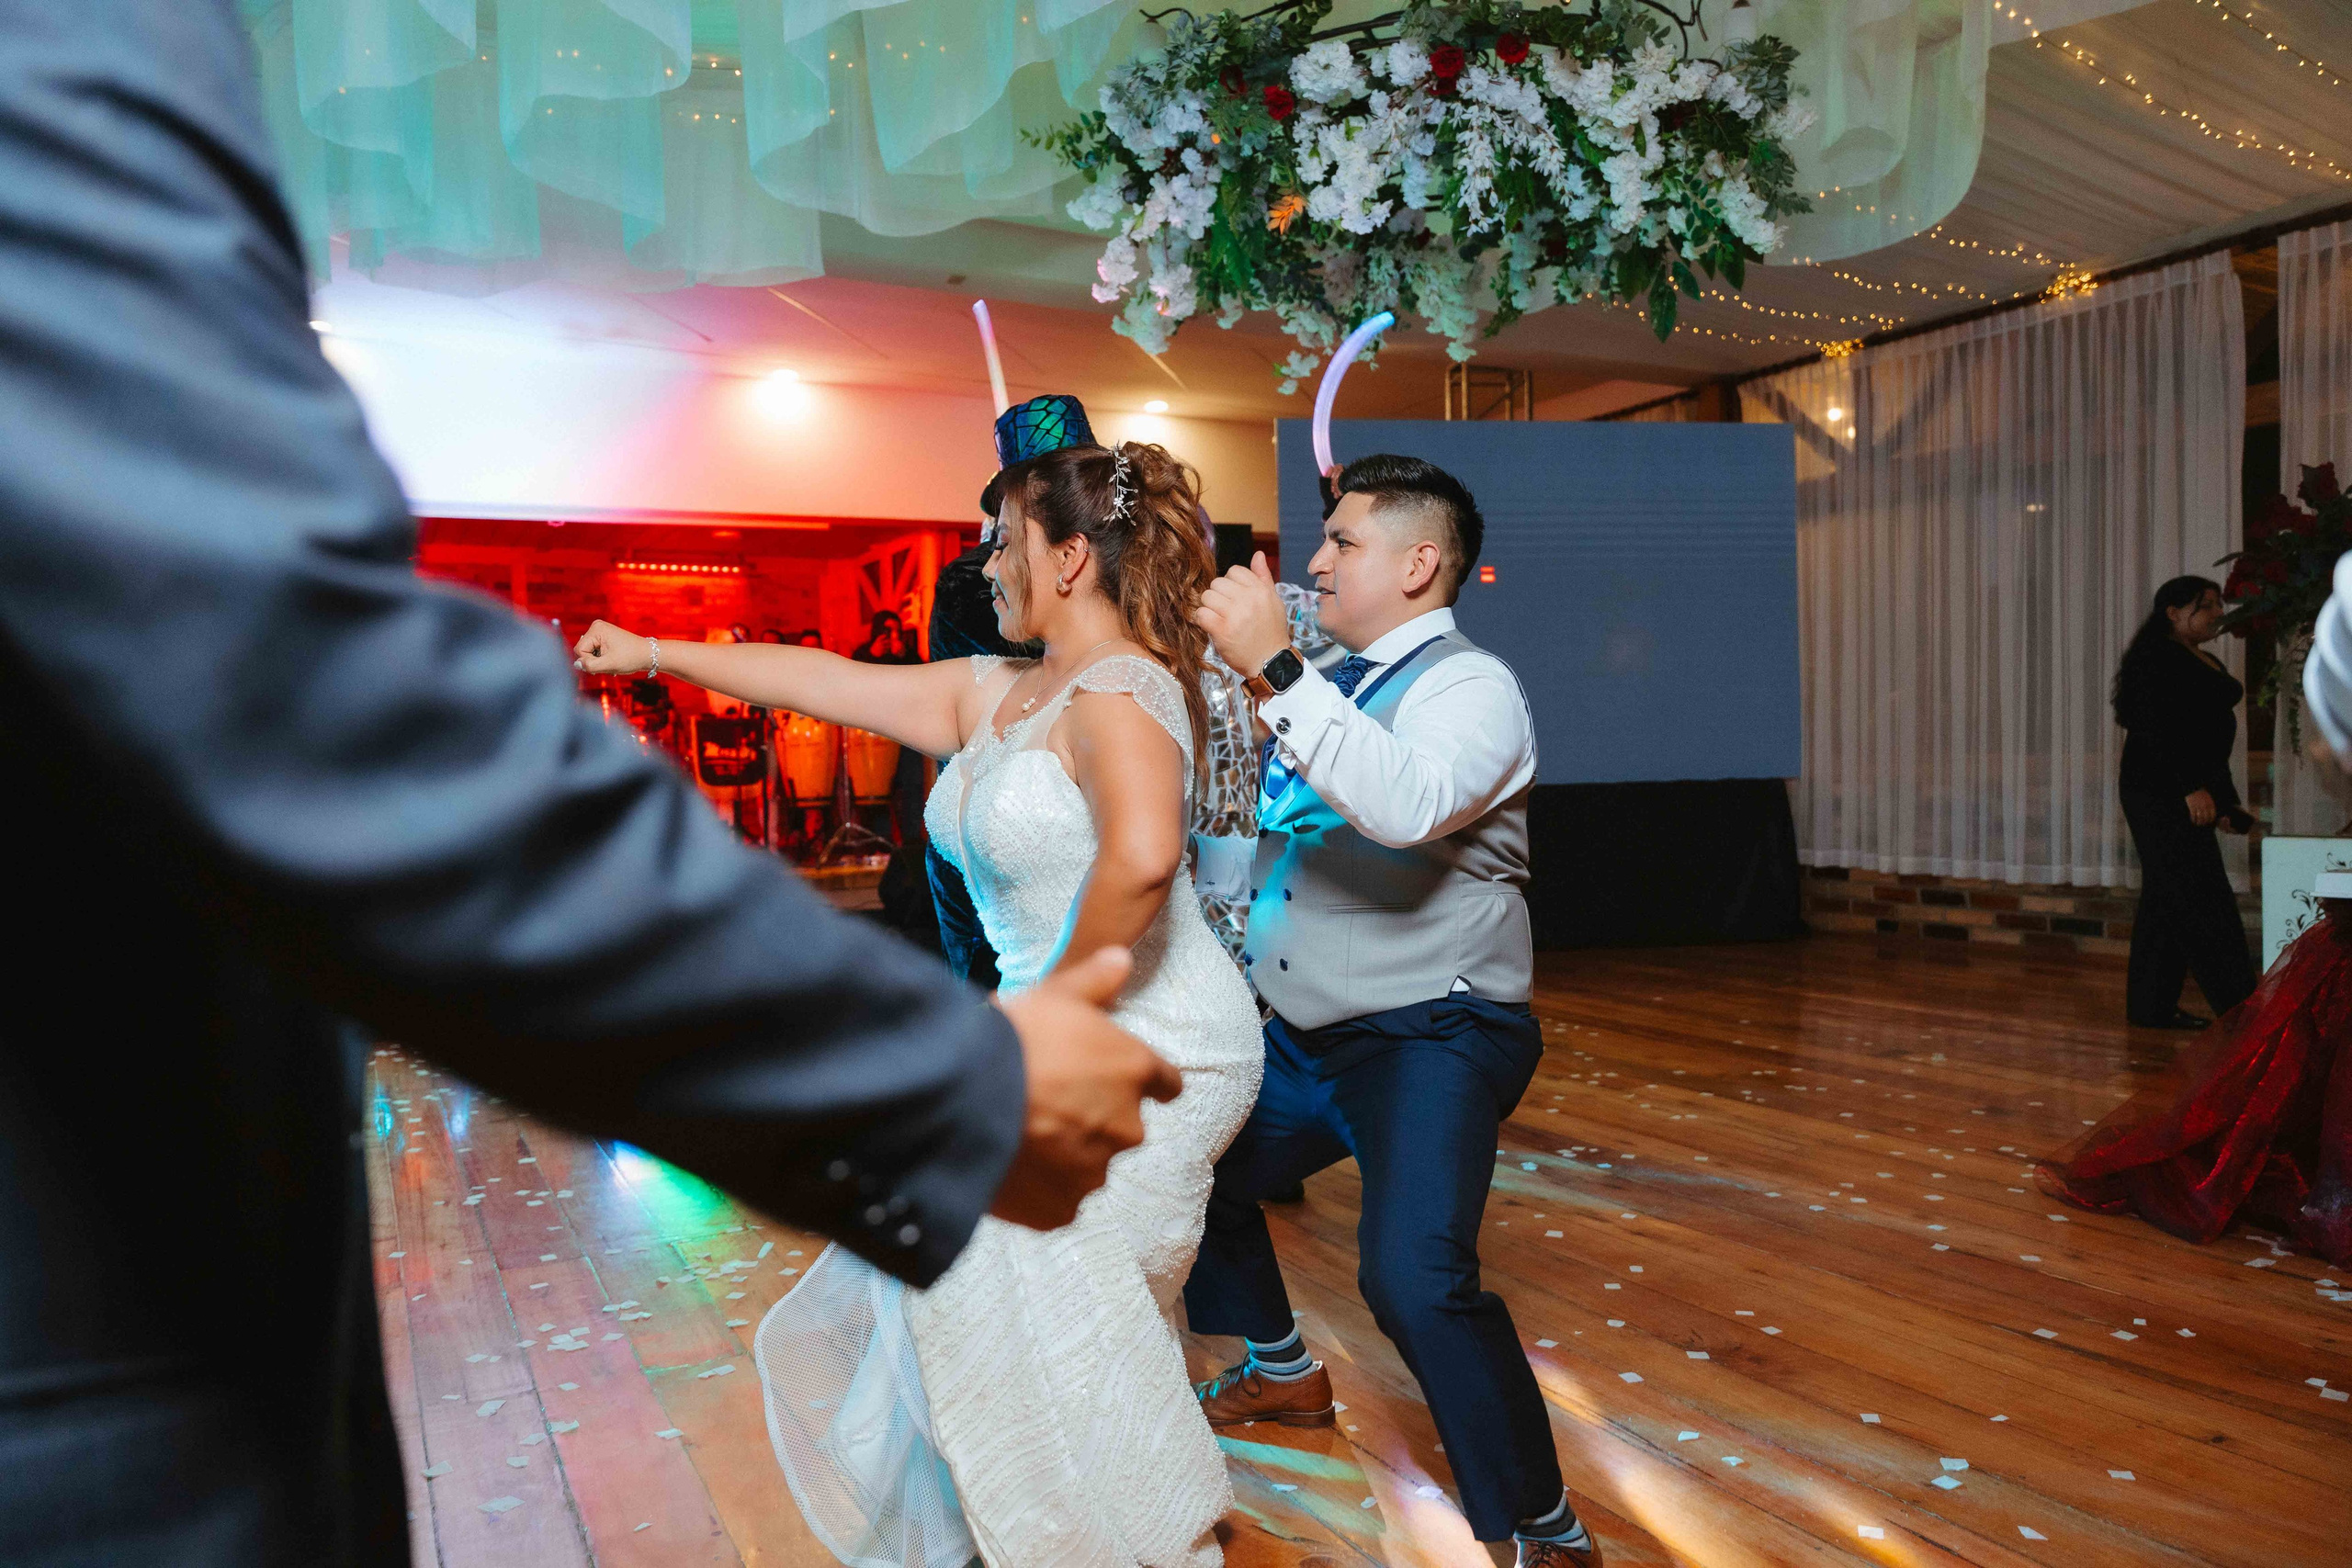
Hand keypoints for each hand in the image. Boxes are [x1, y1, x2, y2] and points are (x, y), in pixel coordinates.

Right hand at [573, 619, 651, 674]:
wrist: (648, 654)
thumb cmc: (631, 658)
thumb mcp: (608, 665)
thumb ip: (589, 665)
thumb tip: (576, 664)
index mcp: (596, 629)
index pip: (579, 650)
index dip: (589, 661)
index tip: (605, 663)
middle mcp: (597, 626)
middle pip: (584, 650)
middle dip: (595, 661)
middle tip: (610, 663)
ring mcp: (601, 630)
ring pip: (589, 652)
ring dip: (599, 661)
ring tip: (613, 661)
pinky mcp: (605, 636)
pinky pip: (595, 651)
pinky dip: (603, 658)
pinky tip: (613, 659)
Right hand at [988, 947, 1183, 1230]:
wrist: (959, 1098)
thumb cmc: (1012, 1038)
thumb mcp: (1055, 994)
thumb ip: (1095, 981)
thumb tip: (1122, 958)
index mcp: (1134, 1072)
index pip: (1165, 1083)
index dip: (1146, 1081)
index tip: (1123, 1079)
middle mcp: (1126, 1127)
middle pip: (1122, 1126)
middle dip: (1093, 1117)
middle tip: (1047, 1101)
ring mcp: (1093, 1174)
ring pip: (1087, 1165)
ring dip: (1065, 1154)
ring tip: (1019, 1133)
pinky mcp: (1060, 1211)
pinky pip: (1056, 1202)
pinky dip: (1039, 1190)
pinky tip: (1008, 1165)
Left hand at [1194, 552, 1292, 676]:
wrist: (1271, 662)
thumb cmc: (1271, 632)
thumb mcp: (1273, 602)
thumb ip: (1263, 577)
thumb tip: (1258, 554)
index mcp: (1260, 590)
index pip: (1234, 571)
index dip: (1231, 584)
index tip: (1235, 598)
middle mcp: (1248, 599)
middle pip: (1217, 583)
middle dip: (1218, 596)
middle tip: (1225, 610)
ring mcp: (1234, 614)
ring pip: (1207, 596)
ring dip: (1209, 608)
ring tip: (1219, 619)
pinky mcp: (1222, 630)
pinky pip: (1201, 614)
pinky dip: (1202, 620)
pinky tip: (1212, 627)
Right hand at [2185, 788, 2216, 826]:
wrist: (2193, 788)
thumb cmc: (2201, 793)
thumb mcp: (2209, 798)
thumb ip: (2210, 804)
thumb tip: (2211, 812)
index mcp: (2211, 804)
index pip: (2213, 815)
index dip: (2211, 820)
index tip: (2209, 822)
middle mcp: (2205, 806)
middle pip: (2206, 818)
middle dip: (2205, 822)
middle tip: (2203, 824)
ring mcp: (2199, 807)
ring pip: (2200, 818)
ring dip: (2199, 822)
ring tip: (2198, 824)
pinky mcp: (2192, 807)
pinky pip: (2193, 815)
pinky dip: (2193, 819)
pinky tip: (2193, 821)